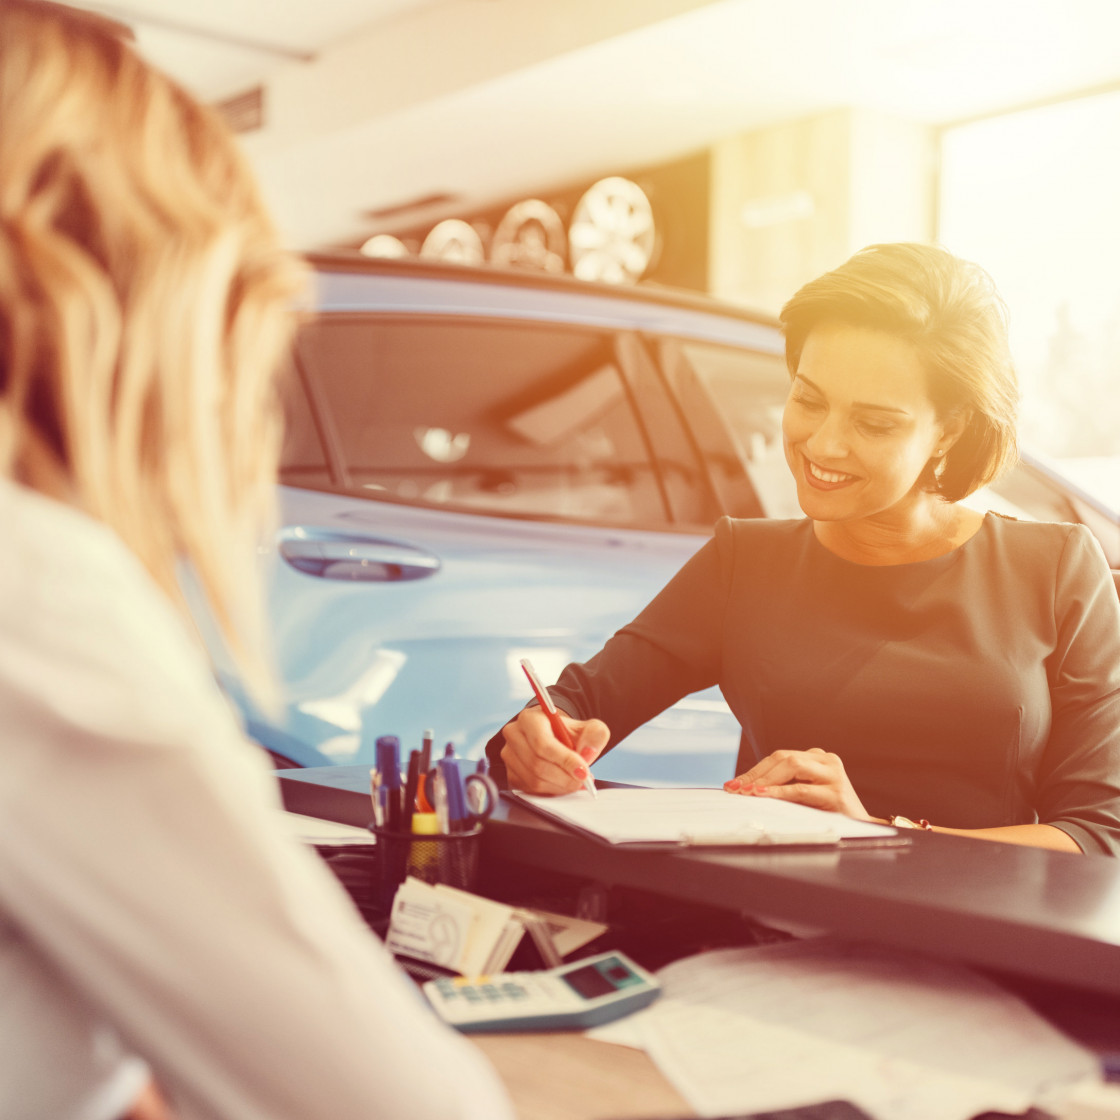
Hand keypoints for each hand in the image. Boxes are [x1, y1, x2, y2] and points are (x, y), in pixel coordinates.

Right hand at [500, 706, 608, 794]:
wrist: (556, 737)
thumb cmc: (569, 732)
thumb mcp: (589, 728)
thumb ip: (594, 736)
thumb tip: (588, 753)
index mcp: (530, 718)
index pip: (543, 743)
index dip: (564, 760)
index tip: (584, 771)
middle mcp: (514, 734)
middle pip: (538, 764)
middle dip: (565, 777)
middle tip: (584, 780)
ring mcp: (509, 755)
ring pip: (534, 780)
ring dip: (560, 785)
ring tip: (576, 781)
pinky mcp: (510, 774)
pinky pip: (530, 790)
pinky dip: (551, 790)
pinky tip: (563, 783)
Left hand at [723, 747, 869, 819]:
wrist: (863, 831)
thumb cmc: (826, 813)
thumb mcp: (803, 794)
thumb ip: (782, 785)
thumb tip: (743, 789)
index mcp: (817, 757)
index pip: (779, 757)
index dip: (754, 770)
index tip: (733, 784)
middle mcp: (827, 760)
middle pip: (783, 758)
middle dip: (755, 774)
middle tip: (734, 789)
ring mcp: (834, 775)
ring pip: (792, 767)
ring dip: (765, 779)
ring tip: (746, 792)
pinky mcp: (837, 794)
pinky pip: (801, 789)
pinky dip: (780, 792)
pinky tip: (764, 795)